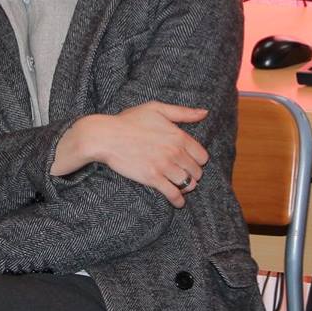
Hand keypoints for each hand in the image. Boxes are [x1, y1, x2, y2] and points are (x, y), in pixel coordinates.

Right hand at [55, 101, 209, 206]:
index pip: (202, 156)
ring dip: (187, 186)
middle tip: (184, 173)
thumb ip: (183, 112)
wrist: (106, 136)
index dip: (198, 160)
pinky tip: (178, 202)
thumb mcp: (157, 109)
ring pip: (188, 183)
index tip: (191, 162)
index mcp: (179, 136)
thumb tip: (205, 113)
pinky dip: (178, 200)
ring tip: (181, 186)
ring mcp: (164, 166)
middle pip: (197, 171)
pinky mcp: (152, 178)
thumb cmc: (129, 121)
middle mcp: (175, 152)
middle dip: (193, 174)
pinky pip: (173, 194)